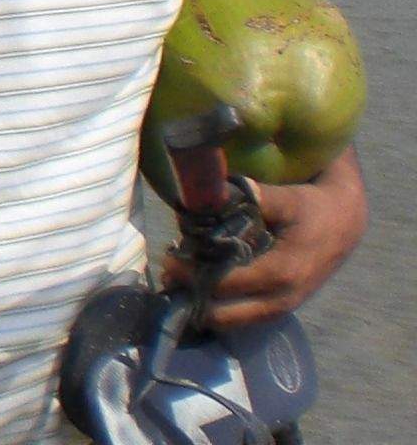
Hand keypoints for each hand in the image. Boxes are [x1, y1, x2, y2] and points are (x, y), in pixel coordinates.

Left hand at [176, 150, 366, 329]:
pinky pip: (244, 318)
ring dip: (204, 306)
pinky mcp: (282, 308)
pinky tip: (200, 287)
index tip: (168, 259)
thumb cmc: (311, 209)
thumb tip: (213, 192)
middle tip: (169, 275)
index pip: (224, 285)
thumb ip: (254, 198)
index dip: (192, 275)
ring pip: (233, 322)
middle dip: (192, 298)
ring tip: (180, 281)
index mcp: (281, 273)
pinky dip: (220, 308)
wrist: (344, 225)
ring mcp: (284, 308)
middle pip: (224, 315)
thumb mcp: (286, 199)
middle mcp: (282, 299)